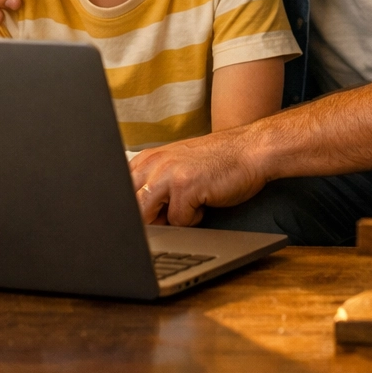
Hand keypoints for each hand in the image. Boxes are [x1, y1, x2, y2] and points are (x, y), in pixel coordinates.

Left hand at [129, 126, 270, 226]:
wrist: (251, 150)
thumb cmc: (218, 162)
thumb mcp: (178, 167)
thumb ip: (154, 185)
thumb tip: (138, 218)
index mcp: (147, 158)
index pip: (121, 193)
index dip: (131, 212)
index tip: (146, 216)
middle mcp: (153, 163)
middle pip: (131, 208)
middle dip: (149, 219)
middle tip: (173, 212)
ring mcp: (168, 173)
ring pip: (147, 215)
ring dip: (169, 219)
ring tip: (189, 204)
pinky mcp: (185, 186)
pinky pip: (178, 222)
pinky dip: (194, 219)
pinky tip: (205, 201)